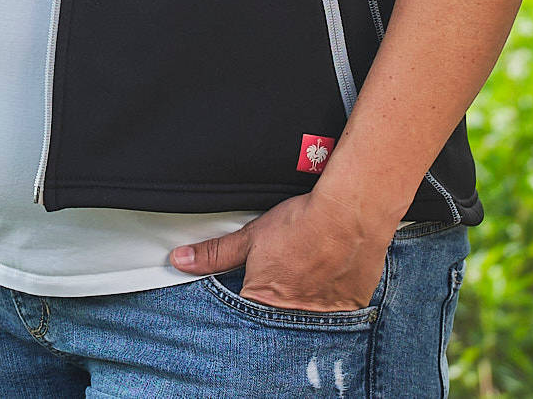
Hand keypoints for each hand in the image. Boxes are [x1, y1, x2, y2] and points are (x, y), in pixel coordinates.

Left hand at [168, 191, 388, 311]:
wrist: (349, 215)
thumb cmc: (301, 224)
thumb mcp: (251, 236)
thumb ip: (215, 254)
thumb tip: (181, 260)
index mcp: (263, 301)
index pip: (246, 315)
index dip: (251, 297)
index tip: (262, 285)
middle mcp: (293, 315)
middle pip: (279, 318)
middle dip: (281, 299)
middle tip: (292, 273)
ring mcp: (325, 315)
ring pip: (311, 317)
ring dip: (309, 299)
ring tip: (314, 271)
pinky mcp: (351, 307)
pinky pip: (339, 311)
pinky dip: (335, 297)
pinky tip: (334, 275)